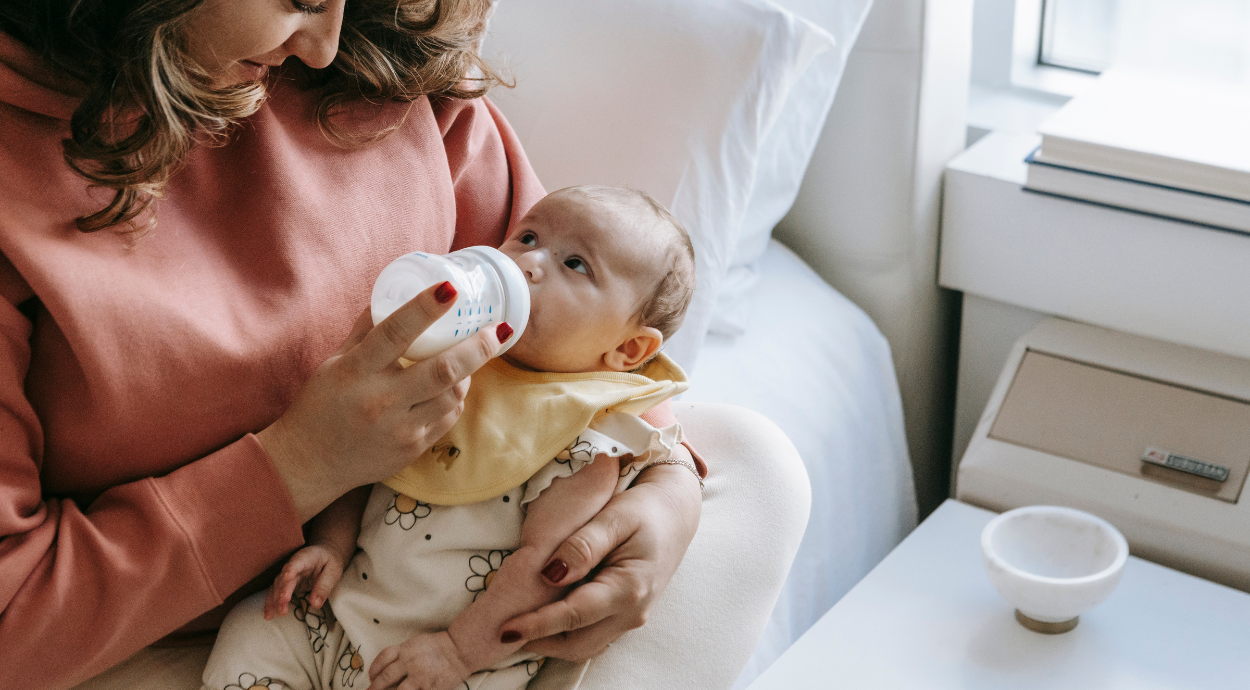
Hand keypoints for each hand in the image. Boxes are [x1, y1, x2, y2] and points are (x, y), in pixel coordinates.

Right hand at [258, 281, 513, 520]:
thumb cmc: (321, 404)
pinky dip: (454, 399)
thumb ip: (367, 328)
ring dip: (468, 373)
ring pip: (453, 396)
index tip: (451, 289)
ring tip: (470, 356)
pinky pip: (447, 418)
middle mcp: (380, 401)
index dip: (425, 308)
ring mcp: (400, 429)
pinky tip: (450, 388)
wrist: (310, 463)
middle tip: (498, 329)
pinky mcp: (412, 449)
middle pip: (443, 370)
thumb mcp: (335, 360)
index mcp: (356, 371)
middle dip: (477, 347)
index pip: (395, 332)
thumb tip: (395, 291)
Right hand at [263, 542, 347, 619]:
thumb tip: (315, 604)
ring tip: (271, 615)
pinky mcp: (285, 583)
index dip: (291, 569)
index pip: (297, 563)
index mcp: (307, 557)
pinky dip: (271, 603)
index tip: (287, 577)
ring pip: (276, 586)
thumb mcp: (333, 572)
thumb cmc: (330, 562)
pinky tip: (268, 615)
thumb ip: (324, 586)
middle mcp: (293, 565)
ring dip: (274, 601)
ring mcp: (287, 574)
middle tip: (282, 609)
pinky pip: (276, 593)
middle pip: (284, 578)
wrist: (324, 555)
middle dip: (282, 593)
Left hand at [367, 631, 469, 689]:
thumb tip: (388, 665)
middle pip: (386, 677)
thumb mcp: (417, 643)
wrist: (461, 650)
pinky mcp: (430, 688)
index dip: (374, 669)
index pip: (383, 658)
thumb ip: (403, 652)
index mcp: (406, 649)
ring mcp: (420, 677)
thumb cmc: (440, 645)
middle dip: (375, 687)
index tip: (371, 676)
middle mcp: (410, 662)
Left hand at [498, 460, 701, 659]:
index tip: (504, 629)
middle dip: (538, 642)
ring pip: (583, 645)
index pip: (574, 615)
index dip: (537, 624)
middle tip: (502, 630)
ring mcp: (630, 618)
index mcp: (629, 589)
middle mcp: (632, 613)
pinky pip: (591, 633)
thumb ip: (583, 546)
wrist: (676, 512)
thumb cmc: (645, 509)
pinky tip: (543, 614)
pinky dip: (564, 631)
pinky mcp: (624, 614)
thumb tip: (551, 574)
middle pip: (576, 643)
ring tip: (518, 625)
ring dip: (550, 641)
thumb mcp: (614, 517)